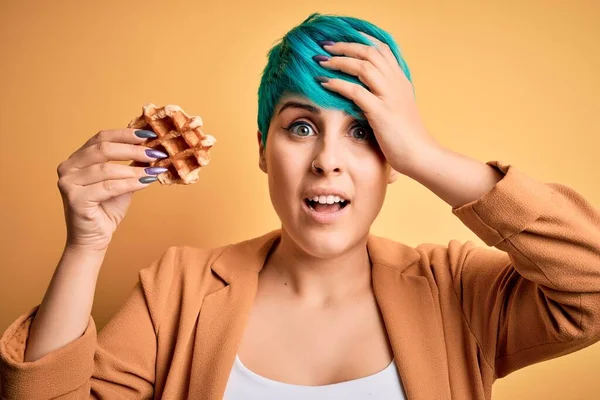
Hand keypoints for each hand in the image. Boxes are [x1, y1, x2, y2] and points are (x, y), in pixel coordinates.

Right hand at [56, 129, 167, 251]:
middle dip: (133, 150)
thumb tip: (151, 148)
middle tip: (155, 152)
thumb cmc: (106, 209)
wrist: (94, 238)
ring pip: (106, 169)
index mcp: (77, 159)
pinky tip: (145, 182)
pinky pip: (108, 187)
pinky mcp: (74, 199)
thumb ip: (130, 165)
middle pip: (103, 149)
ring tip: (153, 170)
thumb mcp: (122, 181)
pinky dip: (130, 184)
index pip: (101, 137)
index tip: (149, 135)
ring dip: (134, 169)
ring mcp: (68, 183)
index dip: (125, 134)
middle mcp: (68, 167)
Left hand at [314, 32, 441, 174]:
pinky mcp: (381, 112)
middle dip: (345, 46)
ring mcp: (390, 97)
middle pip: (370, 53)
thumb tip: (363, 91)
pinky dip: (338, 84)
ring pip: (363, 67)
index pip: (382, 49)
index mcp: (400, 81)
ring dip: (339, 61)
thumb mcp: (396, 110)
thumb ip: (384, 96)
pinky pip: (356, 91)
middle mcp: (396, 84)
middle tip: (325, 45)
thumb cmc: (406, 138)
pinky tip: (323, 82)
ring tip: (320, 61)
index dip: (361, 40)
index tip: (342, 38)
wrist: (420, 155)